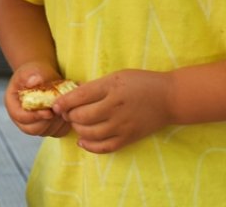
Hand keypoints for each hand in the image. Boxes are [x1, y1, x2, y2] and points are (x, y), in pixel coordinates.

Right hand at [4, 62, 72, 137]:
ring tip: (64, 109)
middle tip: (59, 111)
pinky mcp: (46, 127)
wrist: (44, 76)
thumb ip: (32, 75)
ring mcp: (33, 124)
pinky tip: (67, 113)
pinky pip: (55, 132)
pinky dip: (63, 126)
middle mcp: (20, 117)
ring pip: (45, 132)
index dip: (34, 117)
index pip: (20, 116)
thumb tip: (35, 81)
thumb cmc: (36, 72)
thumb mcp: (32, 70)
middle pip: (31, 129)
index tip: (49, 112)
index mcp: (12, 104)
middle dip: (47, 122)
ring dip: (57, 123)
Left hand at [52, 69, 173, 153]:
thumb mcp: (117, 76)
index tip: (56, 105)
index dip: (63, 103)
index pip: (79, 97)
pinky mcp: (128, 138)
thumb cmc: (142, 83)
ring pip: (90, 133)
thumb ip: (96, 86)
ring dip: (78, 130)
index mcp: (111, 87)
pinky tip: (83, 141)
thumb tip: (73, 95)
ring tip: (77, 124)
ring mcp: (122, 125)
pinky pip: (104, 147)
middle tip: (67, 113)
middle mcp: (115, 107)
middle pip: (82, 117)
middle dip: (70, 116)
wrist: (169, 98)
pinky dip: (90, 146)